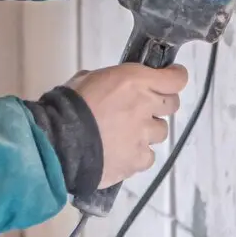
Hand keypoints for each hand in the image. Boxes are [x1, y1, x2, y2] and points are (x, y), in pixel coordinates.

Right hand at [67, 61, 189, 187]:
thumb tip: (112, 87)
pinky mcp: (139, 160)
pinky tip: (121, 153)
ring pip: (161, 132)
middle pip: (172, 104)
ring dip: (148, 131)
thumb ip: (110, 81)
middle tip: (143, 108)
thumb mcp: (87, 79)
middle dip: (160, 105)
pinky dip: (138, 154)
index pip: (175, 78)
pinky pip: (147, 156)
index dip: (175, 77)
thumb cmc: (68, 107)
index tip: (172, 76)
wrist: (60, 143)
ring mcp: (144, 135)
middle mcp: (146, 106)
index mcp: (135, 81)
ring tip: (125, 135)